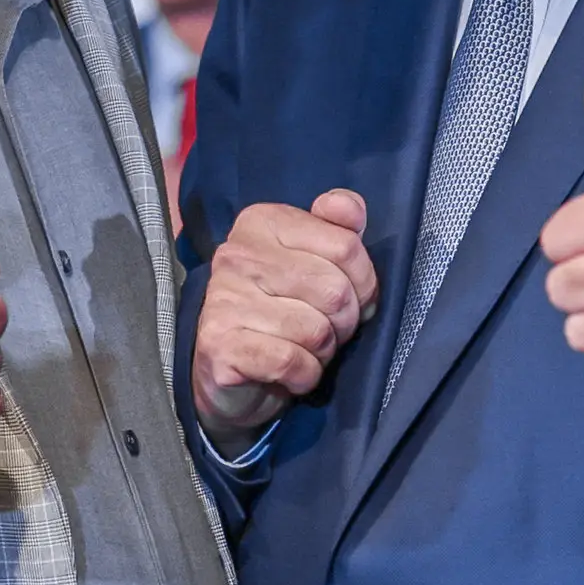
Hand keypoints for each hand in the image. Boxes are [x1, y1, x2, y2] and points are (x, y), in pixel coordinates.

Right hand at [191, 190, 378, 449]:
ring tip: (304, 350)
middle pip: (335, 291)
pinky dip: (304, 375)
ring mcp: (223, 299)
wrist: (232, 376)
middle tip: (326, 330)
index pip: (346, 246)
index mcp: (262, 222)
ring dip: (322, 353)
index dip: (363, 283)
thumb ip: (339, 229)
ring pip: (316, 331)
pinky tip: (290, 372)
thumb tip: (350, 208)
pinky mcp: (219, 345)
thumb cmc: (283, 312)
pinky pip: (292, 362)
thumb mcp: (315, 261)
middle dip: (344, 323)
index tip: (348, 296)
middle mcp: (237, 254)